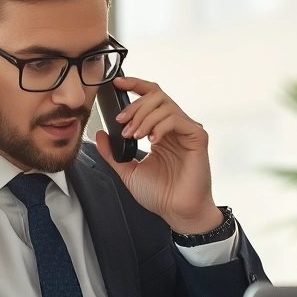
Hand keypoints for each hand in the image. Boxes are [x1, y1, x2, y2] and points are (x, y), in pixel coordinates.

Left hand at [93, 76, 223, 233]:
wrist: (176, 212)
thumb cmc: (160, 194)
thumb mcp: (127, 170)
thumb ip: (112, 152)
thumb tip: (100, 133)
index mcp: (160, 131)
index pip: (150, 97)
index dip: (134, 85)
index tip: (116, 84)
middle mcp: (174, 127)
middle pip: (156, 96)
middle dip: (135, 107)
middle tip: (122, 123)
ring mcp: (187, 130)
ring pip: (165, 105)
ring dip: (144, 117)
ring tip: (134, 136)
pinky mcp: (197, 137)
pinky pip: (176, 119)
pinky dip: (160, 125)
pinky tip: (151, 140)